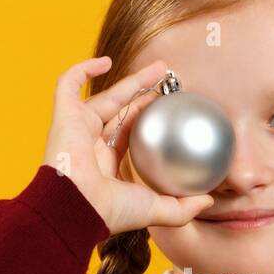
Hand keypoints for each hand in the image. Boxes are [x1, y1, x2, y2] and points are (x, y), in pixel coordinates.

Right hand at [42, 56, 215, 235]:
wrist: (78, 207)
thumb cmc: (111, 212)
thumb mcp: (158, 211)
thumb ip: (183, 207)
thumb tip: (209, 201)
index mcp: (106, 164)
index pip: (129, 134)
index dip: (149, 118)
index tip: (170, 108)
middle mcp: (91, 145)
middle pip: (121, 111)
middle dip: (144, 94)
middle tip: (168, 82)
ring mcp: (76, 129)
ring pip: (105, 96)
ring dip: (131, 80)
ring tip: (159, 69)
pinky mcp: (64, 117)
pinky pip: (68, 85)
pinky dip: (83, 69)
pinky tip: (105, 60)